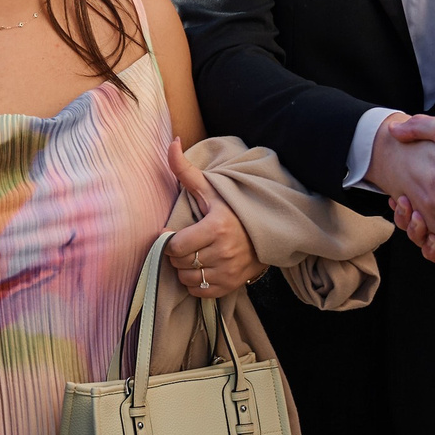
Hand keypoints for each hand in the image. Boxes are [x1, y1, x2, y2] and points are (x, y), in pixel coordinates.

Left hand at [164, 138, 262, 299]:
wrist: (266, 232)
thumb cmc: (232, 208)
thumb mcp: (211, 189)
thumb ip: (185, 169)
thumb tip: (172, 143)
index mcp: (216, 227)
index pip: (176, 246)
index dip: (169, 241)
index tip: (172, 233)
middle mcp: (223, 251)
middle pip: (179, 263)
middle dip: (176, 254)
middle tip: (184, 243)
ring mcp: (228, 270)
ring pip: (187, 278)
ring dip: (184, 269)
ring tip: (193, 255)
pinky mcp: (231, 284)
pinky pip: (199, 291)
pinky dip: (195, 283)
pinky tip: (201, 268)